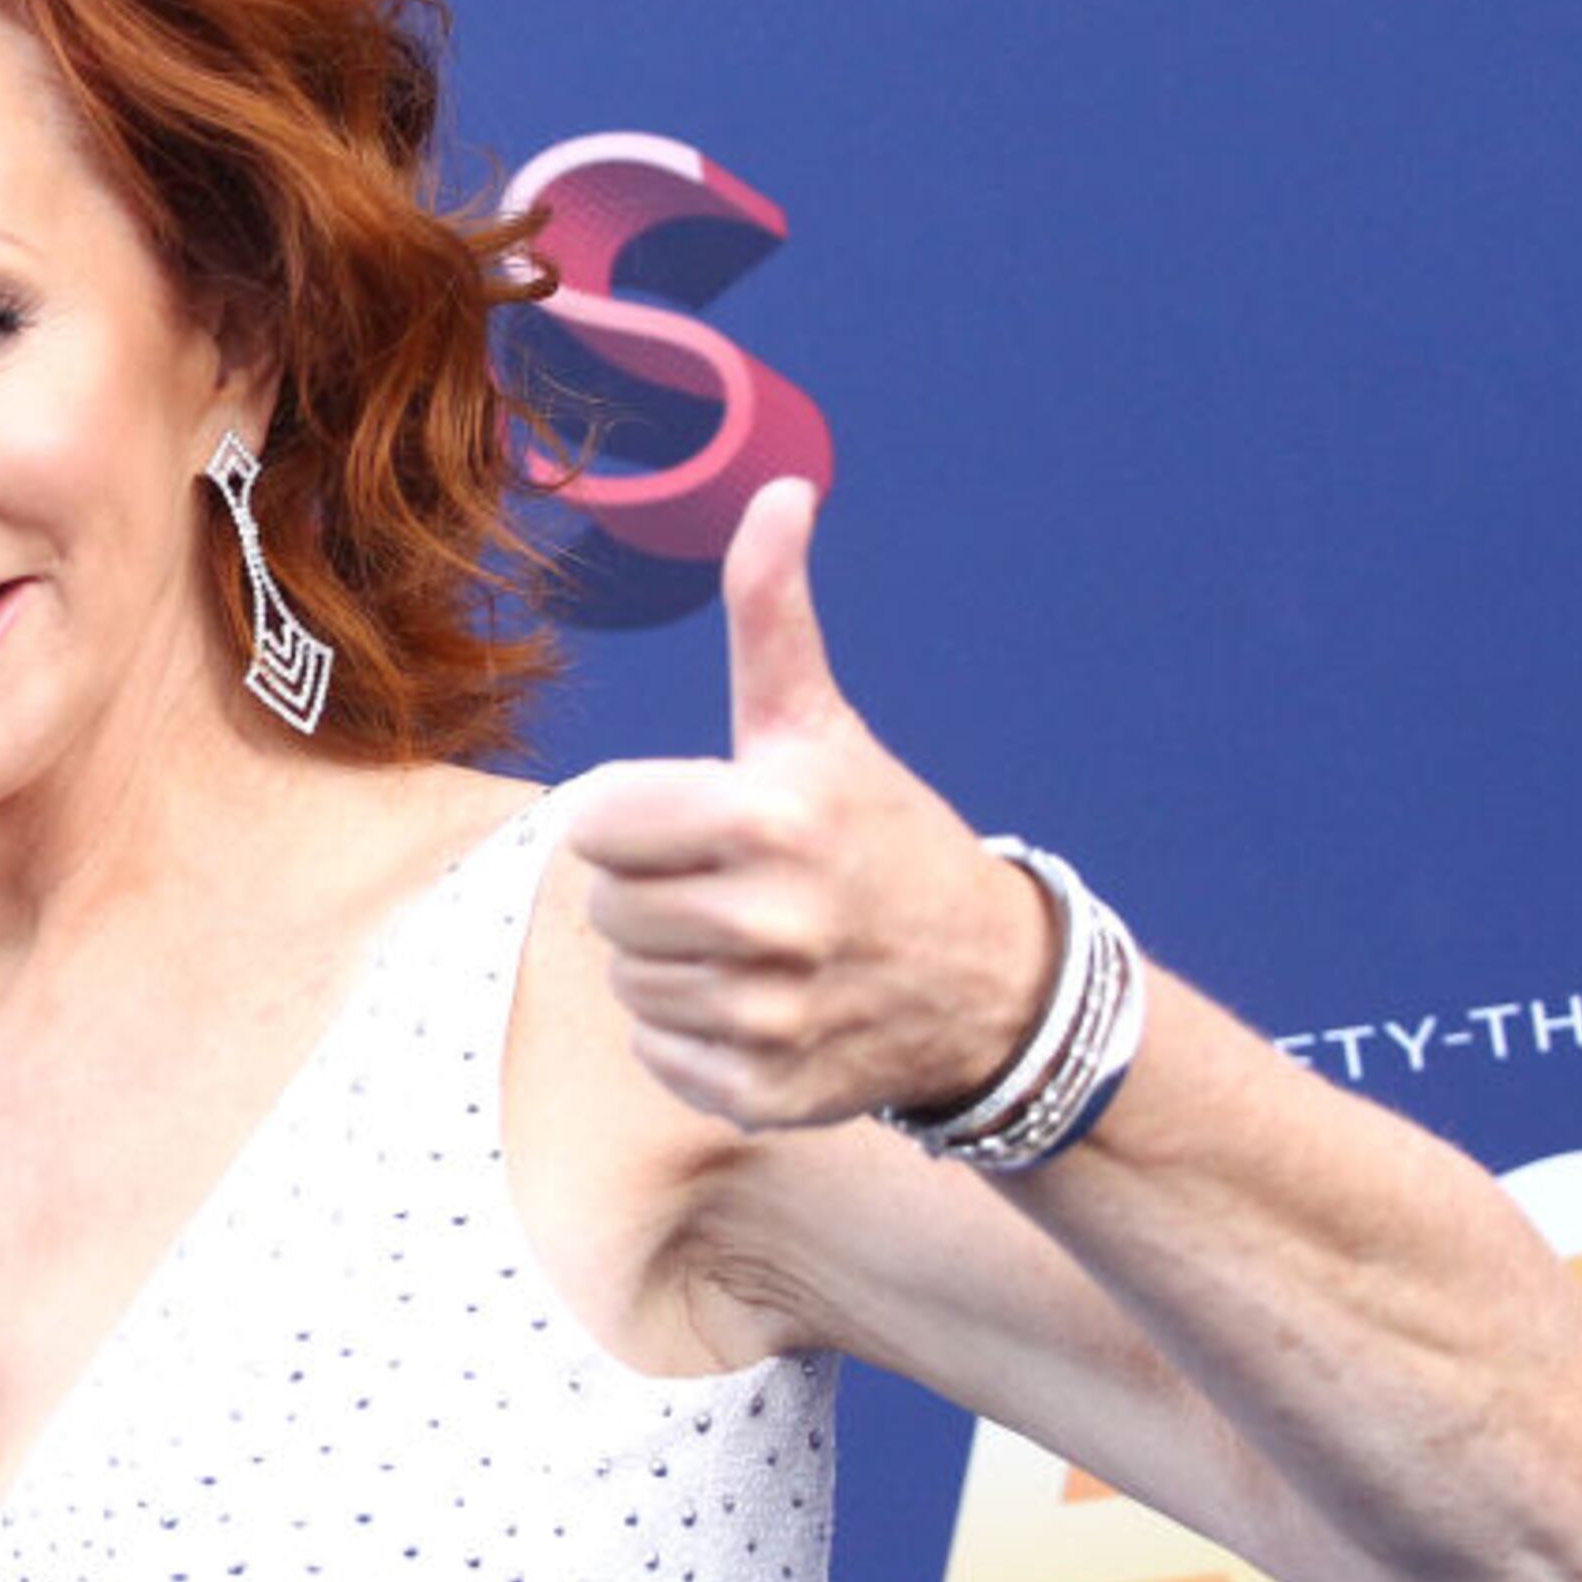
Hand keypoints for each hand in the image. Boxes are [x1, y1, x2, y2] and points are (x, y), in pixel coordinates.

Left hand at [562, 478, 1053, 1129]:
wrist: (989, 984)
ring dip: (670, 964)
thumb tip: (780, 489)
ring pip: (627, 983)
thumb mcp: (821, 726)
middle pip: (601, 906)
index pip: (592, 823)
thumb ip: (772, 614)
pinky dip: (693, 1037)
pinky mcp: (765, 1092)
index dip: (634, 818)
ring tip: (749, 944)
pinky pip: (659, 1054)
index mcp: (769, 819)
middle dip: (651, 889)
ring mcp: (770, 1017)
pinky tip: (759, 1005)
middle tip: (729, 883)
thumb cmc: (881, 835)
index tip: (699, 821)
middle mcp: (771, 924)